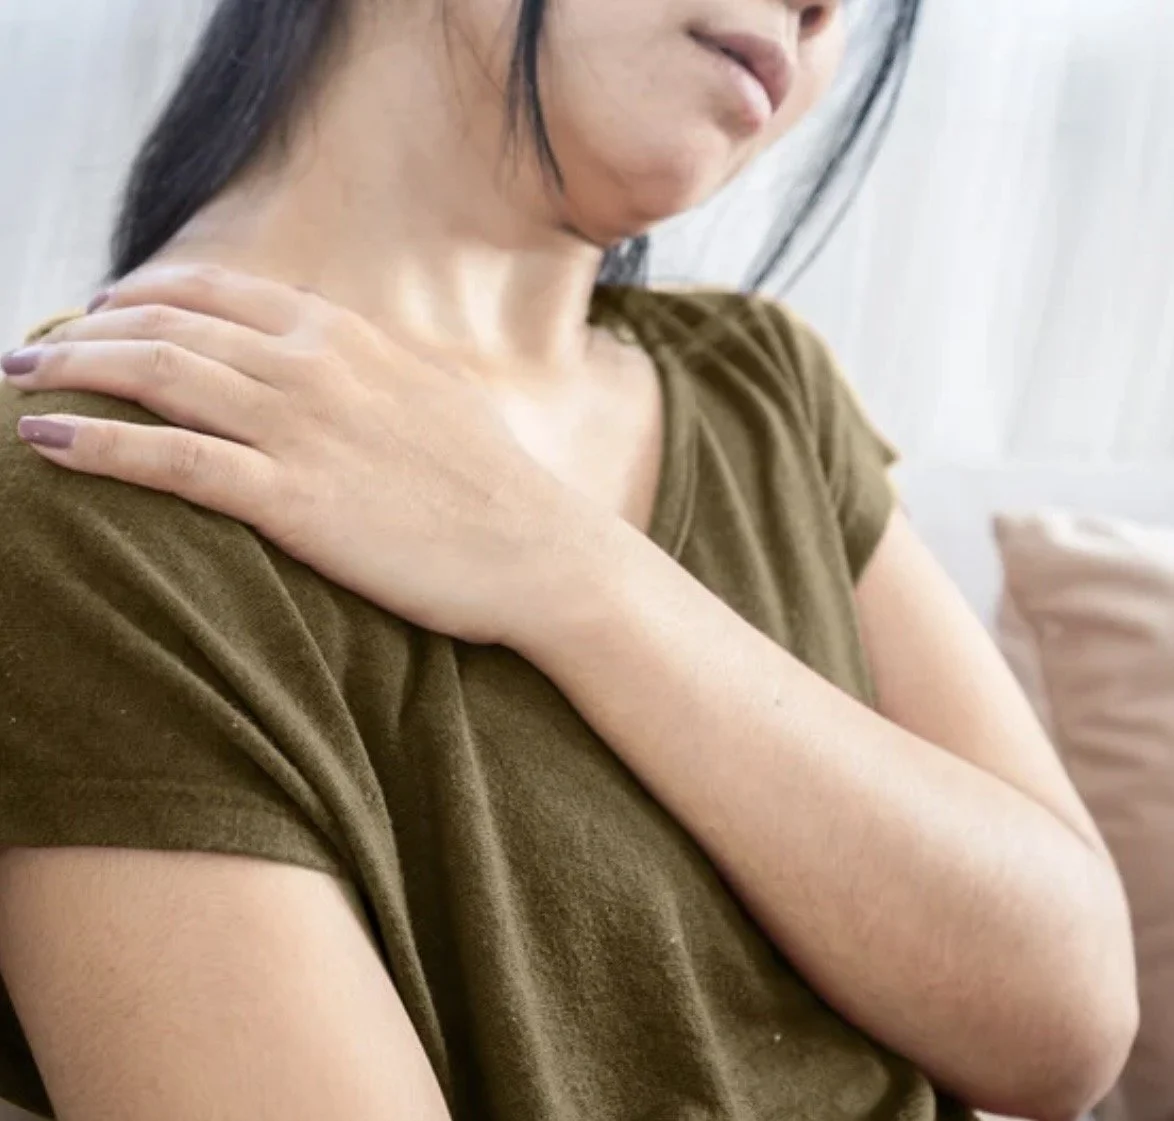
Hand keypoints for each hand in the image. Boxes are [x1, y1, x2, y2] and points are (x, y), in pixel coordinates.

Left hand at [2, 263, 601, 646]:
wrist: (541, 552)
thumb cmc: (495, 488)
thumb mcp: (432, 398)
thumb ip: (368, 372)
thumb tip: (326, 367)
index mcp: (351, 338)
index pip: (221, 292)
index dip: (147, 293)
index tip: (103, 309)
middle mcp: (317, 367)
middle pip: (171, 326)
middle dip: (86, 330)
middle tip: (34, 347)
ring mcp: (302, 428)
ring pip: (156, 376)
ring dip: (72, 372)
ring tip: (21, 381)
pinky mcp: (292, 499)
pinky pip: (170, 458)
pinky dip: (99, 444)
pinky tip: (46, 443)